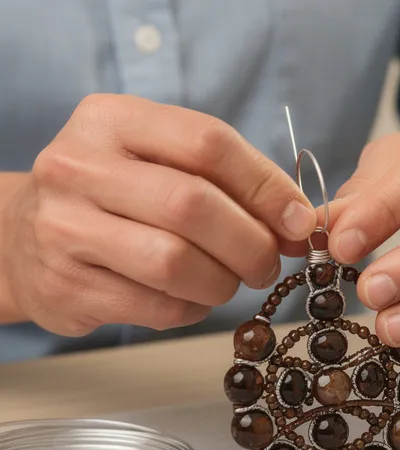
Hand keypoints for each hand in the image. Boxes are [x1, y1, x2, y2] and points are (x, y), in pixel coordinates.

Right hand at [0, 94, 315, 334]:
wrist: (23, 239)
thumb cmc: (116, 196)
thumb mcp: (160, 161)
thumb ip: (228, 179)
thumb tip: (300, 223)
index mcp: (110, 121)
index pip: (208, 143)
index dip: (267, 187)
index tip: (299, 221)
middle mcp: (77, 167)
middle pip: (193, 206)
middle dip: (251, 243)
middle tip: (267, 262)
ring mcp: (64, 228)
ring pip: (175, 262)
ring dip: (223, 281)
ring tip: (230, 281)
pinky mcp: (66, 286)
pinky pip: (156, 306)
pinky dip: (191, 308)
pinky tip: (189, 296)